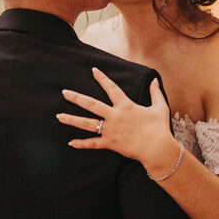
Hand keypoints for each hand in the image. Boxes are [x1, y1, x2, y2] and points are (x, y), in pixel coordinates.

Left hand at [57, 69, 177, 174]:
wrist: (157, 148)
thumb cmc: (159, 128)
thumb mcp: (160, 107)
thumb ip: (155, 93)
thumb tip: (154, 81)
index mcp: (125, 106)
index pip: (111, 88)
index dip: (102, 78)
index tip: (93, 70)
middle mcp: (115, 116)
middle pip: (91, 104)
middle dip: (76, 97)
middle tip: (64, 92)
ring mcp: (111, 130)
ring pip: (87, 123)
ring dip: (72, 119)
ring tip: (59, 116)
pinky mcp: (110, 143)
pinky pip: (93, 144)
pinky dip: (82, 144)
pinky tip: (70, 142)